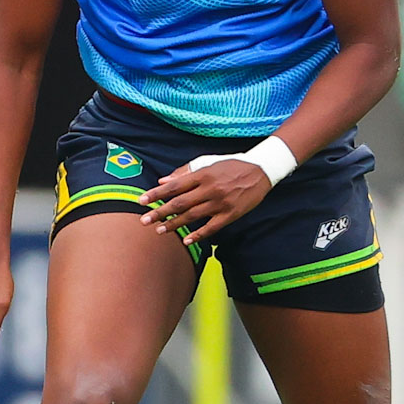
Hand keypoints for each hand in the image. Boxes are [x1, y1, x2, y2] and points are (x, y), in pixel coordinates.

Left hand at [138, 159, 271, 246]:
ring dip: (174, 224)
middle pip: (180, 203)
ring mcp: (221, 203)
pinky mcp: (231, 214)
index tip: (141, 201)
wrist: (261, 170)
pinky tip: (186, 240)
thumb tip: (162, 181)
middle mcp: (210, 189)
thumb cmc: (230, 166)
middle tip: (144, 221)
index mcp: (202, 175)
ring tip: (159, 230)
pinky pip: (212, 227)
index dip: (156, 194)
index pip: (174, 186)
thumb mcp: (207, 163)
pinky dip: (199, 234)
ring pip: (193, 216)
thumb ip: (184, 172)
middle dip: (160, 212)